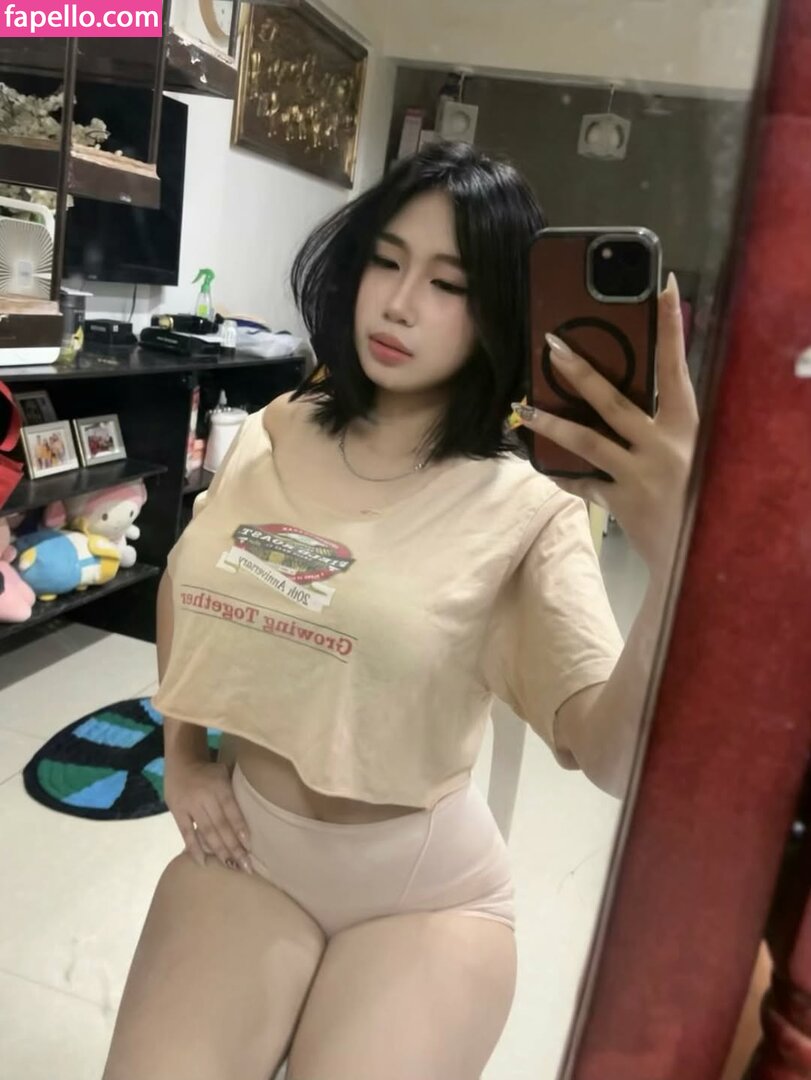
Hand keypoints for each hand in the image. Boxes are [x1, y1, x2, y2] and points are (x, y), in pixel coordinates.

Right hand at [164, 758, 252, 873]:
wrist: (181, 761)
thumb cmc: (210, 771)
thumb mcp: (225, 773)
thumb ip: (235, 792)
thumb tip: (255, 812)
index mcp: (219, 786)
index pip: (231, 810)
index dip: (240, 828)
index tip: (249, 846)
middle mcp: (205, 797)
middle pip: (221, 825)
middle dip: (233, 846)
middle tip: (245, 865)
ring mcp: (190, 805)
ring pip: (206, 831)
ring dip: (219, 850)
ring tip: (231, 865)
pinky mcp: (177, 812)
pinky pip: (186, 833)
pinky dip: (194, 848)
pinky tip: (203, 862)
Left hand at [514, 273, 698, 578]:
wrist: (701, 550)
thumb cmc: (696, 491)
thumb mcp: (691, 448)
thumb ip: (666, 420)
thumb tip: (634, 383)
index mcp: (686, 424)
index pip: (677, 367)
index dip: (671, 327)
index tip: (664, 286)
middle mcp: (663, 445)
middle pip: (614, 401)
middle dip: (580, 373)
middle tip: (551, 347)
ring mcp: (640, 475)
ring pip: (587, 442)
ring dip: (551, 423)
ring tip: (521, 408)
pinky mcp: (621, 503)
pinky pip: (583, 484)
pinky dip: (562, 474)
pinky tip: (540, 464)